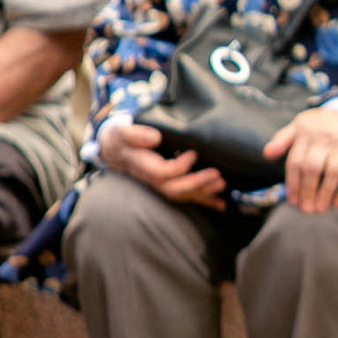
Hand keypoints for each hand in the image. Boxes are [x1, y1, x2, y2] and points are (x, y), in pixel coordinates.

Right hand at [99, 121, 226, 207]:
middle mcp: (153, 180)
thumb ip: (136, 134)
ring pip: (183, 195)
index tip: (193, 153)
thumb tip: (155, 137)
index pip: (163, 173)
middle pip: (175, 188)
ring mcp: (162, 184)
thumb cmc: (122, 140)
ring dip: (204, 192)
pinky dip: (206, 201)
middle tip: (216, 174)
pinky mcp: (170, 184)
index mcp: (143, 167)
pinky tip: (221, 205)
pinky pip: (188, 196)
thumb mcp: (123, 133)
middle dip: (197, 183)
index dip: (180, 166)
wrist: (116, 151)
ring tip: (221, 184)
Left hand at [265, 107, 337, 214]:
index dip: (293, 183)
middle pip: (313, 168)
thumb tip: (267, 154)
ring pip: (334, 171)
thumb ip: (282, 139)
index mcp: (306, 132)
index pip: (296, 161)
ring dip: (326, 193)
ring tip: (320, 208)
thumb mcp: (299, 125)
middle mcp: (325, 137)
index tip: (292, 200)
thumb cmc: (321, 125)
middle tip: (306, 209)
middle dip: (308, 190)